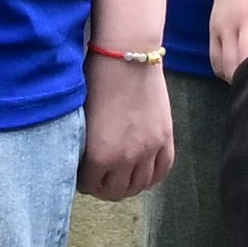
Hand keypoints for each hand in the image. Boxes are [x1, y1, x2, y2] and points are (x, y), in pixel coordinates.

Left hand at [78, 51, 171, 202]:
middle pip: (117, 191)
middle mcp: (126, 158)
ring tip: (121, 176)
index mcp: (99, 155)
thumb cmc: (96, 80)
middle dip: (105, 187)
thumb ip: (84, 146)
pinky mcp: (166, 137)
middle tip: (101, 178)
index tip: (83, 174)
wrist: (127, 55)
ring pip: (141, 185)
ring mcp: (150, 149)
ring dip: (129, 185)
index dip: (84, 181)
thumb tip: (82, 162)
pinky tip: (144, 173)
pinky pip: (163, 169)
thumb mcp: (82, 118)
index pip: (90, 186)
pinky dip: (153, 176)